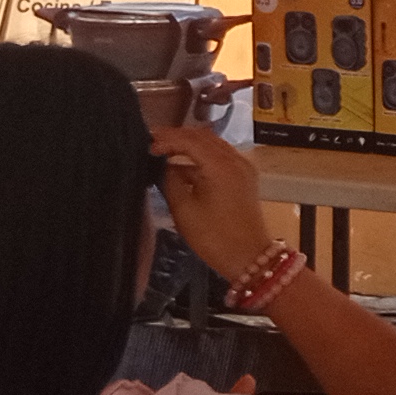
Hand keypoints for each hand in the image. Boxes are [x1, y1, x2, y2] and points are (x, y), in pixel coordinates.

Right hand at [150, 124, 271, 282]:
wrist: (248, 257)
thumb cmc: (214, 237)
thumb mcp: (184, 210)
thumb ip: (171, 181)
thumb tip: (164, 166)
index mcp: (222, 166)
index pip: (191, 140)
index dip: (167, 140)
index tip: (147, 144)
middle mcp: (236, 160)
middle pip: (204, 137)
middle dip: (177, 137)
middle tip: (152, 141)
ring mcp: (243, 167)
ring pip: (212, 145)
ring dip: (188, 146)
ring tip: (162, 150)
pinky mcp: (244, 177)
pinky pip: (220, 157)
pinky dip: (200, 158)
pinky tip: (180, 166)